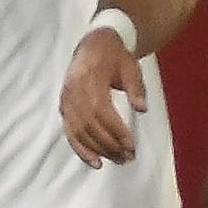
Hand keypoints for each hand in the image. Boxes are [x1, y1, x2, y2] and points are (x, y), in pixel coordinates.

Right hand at [61, 27, 149, 164]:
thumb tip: (142, 108)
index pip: (101, 111)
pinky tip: (95, 162)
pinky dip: (81, 150)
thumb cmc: (114, 56)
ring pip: (79, 132)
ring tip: (118, 160)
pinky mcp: (64, 109)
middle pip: (89, 125)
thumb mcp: (130, 66)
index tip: (130, 144)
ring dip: (98, 150)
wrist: (94, 45)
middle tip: (128, 157)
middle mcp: (73, 92)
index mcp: (89, 79)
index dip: (115, 130)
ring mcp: (66, 101)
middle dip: (110, 144)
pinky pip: (70, 133)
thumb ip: (135, 88)